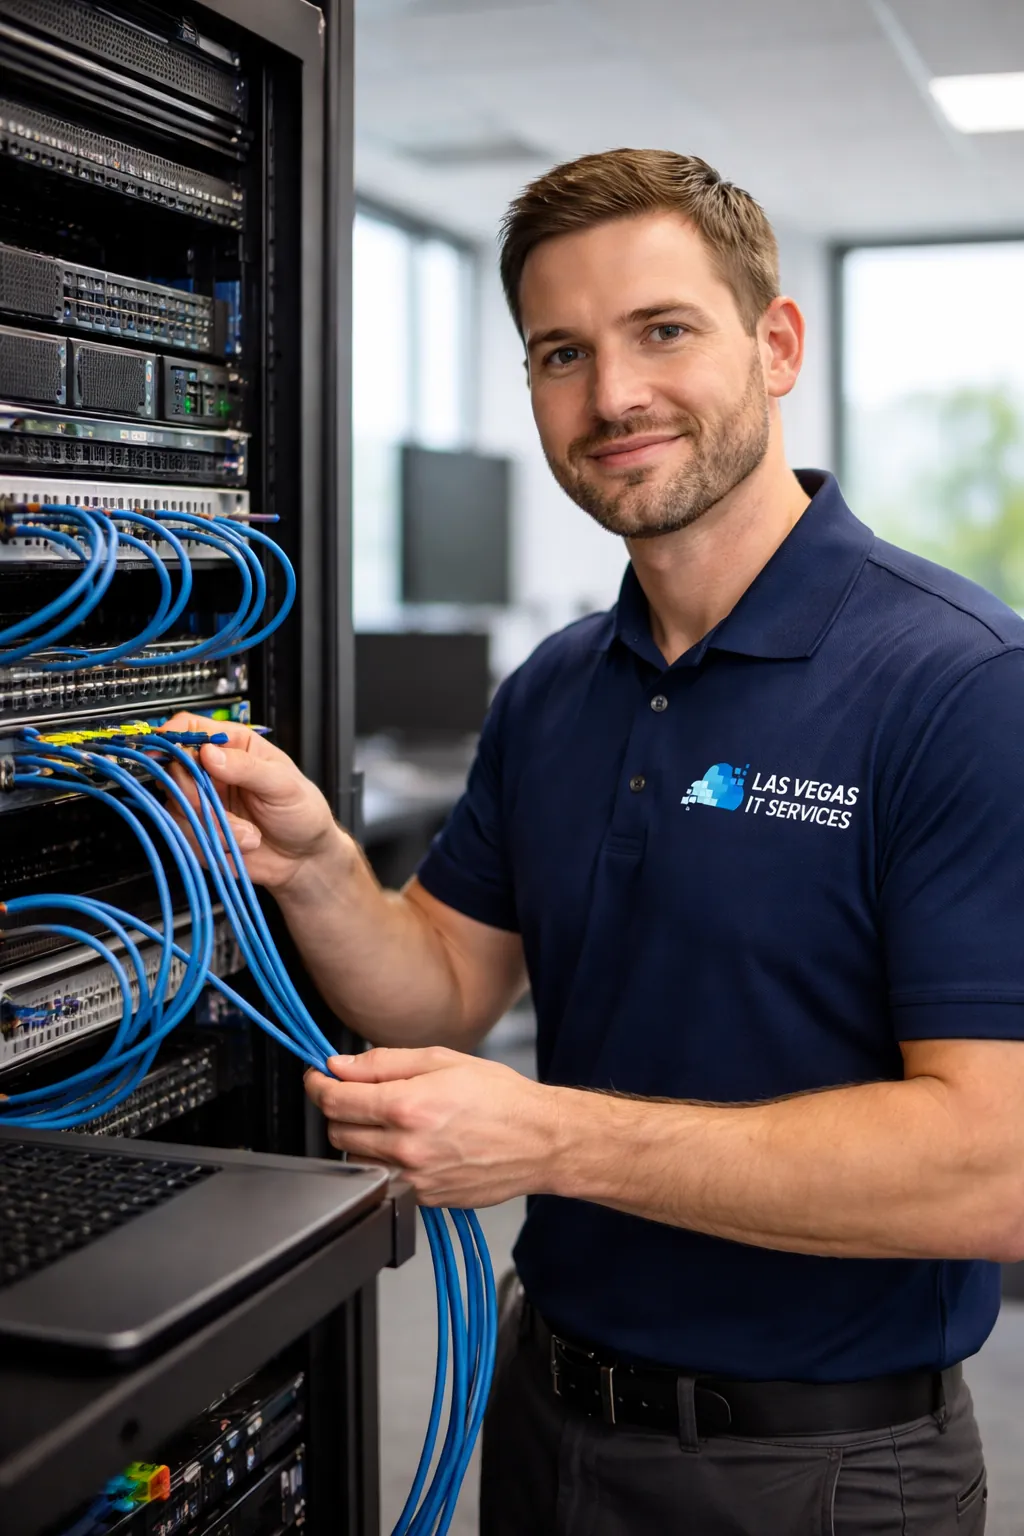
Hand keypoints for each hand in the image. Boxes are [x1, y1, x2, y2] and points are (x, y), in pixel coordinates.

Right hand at [160, 711, 341, 892]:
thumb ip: (246, 767)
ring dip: (213, 825)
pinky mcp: (199, 831)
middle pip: (174, 769)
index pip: (192, 728)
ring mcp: (202, 802)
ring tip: (250, 833)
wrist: (304, 857)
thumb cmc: (302, 811)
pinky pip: (187, 835)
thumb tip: (209, 753)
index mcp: (234, 746)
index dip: (173, 736)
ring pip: (178, 807)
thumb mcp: (283, 784)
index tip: (167, 751)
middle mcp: (212, 772)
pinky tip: (244, 843)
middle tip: (217, 807)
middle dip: (192, 792)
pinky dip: (216, 843)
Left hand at [304, 1047, 563, 1206]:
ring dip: (360, 1138)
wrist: (540, 1141)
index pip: (335, 1100)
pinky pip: (385, 1179)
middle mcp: (407, 1147)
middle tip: (357, 1095)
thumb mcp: (442, 1060)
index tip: (316, 1077)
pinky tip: (412, 1144)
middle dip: (338, 1110)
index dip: (317, 1085)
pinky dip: (386, 1161)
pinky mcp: (425, 1200)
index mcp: (408, 1106)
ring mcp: (415, 1179)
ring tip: (390, 1120)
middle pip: (337, 1133)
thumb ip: (384, 1062)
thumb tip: (341, 1065)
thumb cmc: (501, 1097)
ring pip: (356, 1160)